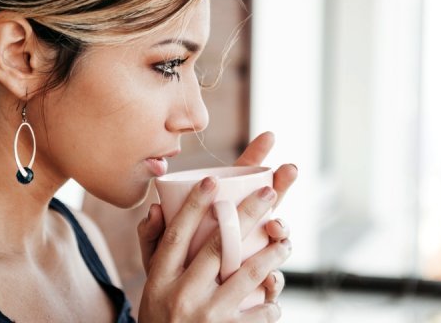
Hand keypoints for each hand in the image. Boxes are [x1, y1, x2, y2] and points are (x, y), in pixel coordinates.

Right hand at [137, 177, 290, 321]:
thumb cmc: (161, 315)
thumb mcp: (152, 285)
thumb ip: (152, 246)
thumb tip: (157, 207)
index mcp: (160, 278)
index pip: (177, 235)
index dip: (194, 206)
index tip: (212, 181)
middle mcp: (180, 295)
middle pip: (217, 247)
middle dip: (245, 216)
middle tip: (268, 193)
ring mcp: (205, 317)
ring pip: (245, 276)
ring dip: (271, 256)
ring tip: (285, 242)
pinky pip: (257, 315)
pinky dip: (270, 304)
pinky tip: (274, 295)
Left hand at [138, 132, 296, 276]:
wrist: (175, 320)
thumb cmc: (168, 280)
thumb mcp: (156, 256)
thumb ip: (152, 234)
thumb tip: (153, 211)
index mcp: (220, 217)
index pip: (240, 182)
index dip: (255, 158)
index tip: (269, 136)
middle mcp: (242, 233)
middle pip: (266, 203)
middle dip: (280, 185)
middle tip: (289, 169)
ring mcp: (252, 259)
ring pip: (276, 239)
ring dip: (281, 228)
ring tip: (276, 227)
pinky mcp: (256, 291)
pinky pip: (271, 284)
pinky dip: (274, 282)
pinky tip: (271, 280)